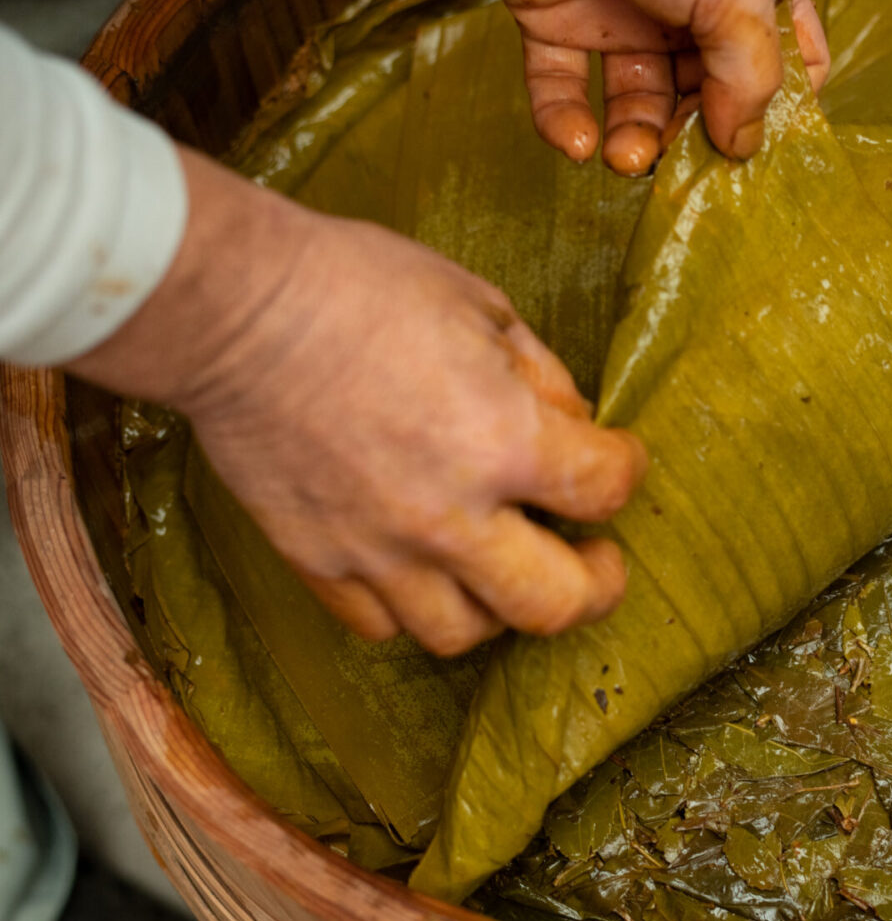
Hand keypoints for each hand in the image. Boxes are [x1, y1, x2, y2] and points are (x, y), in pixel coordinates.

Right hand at [70, 150, 647, 655]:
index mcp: (503, 440)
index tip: (620, 460)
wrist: (235, 310)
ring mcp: (378, 550)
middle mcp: (449, 515)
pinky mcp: (316, 562)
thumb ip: (541, 377)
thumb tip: (573, 424)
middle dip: (596, 587)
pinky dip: (411, 607)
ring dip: (499, 605)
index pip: (604, 491)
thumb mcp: (481, 305)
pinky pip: (379, 625)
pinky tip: (423, 569)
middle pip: (555, 606)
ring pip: (463, 633)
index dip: (627, 473)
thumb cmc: (357, 287)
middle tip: (597, 559)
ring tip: (504, 565)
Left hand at [500, 0, 829, 174]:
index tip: (756, 149)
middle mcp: (690, 7)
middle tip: (682, 165)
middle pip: (707, 94)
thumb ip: (752, 76)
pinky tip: (580, 145)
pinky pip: (562, 87)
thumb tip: (742, 146)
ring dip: (633, 142)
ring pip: (636, 101)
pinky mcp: (556, 22)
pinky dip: (565, 123)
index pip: (788, 58)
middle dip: (693, 137)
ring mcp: (624, 15)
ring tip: (627, 159)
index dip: (778, 109)